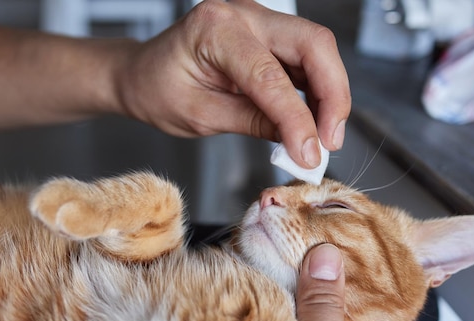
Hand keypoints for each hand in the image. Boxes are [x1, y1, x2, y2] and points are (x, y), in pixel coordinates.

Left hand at [119, 0, 350, 168]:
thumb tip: (299, 143)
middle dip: (332, 95)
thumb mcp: (200, 115)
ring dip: (329, 94)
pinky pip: (303, 59)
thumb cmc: (156, 89)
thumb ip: (253, 123)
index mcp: (215, 29)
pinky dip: (314, 91)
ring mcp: (256, 20)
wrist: (141, 73)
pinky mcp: (265, 35)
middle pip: (313, 44)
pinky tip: (311, 120)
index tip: (309, 154)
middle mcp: (241, 14)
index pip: (270, 75)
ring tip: (322, 137)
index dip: (296, 119)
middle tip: (329, 140)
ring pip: (315, 49)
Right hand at [282, 244, 416, 320]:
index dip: (381, 284)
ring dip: (303, 303)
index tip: (361, 252)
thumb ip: (327, 313)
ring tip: (291, 267)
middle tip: (318, 253)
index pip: (396, 320)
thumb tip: (326, 259)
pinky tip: (269, 298)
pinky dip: (284, 320)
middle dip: (334, 290)